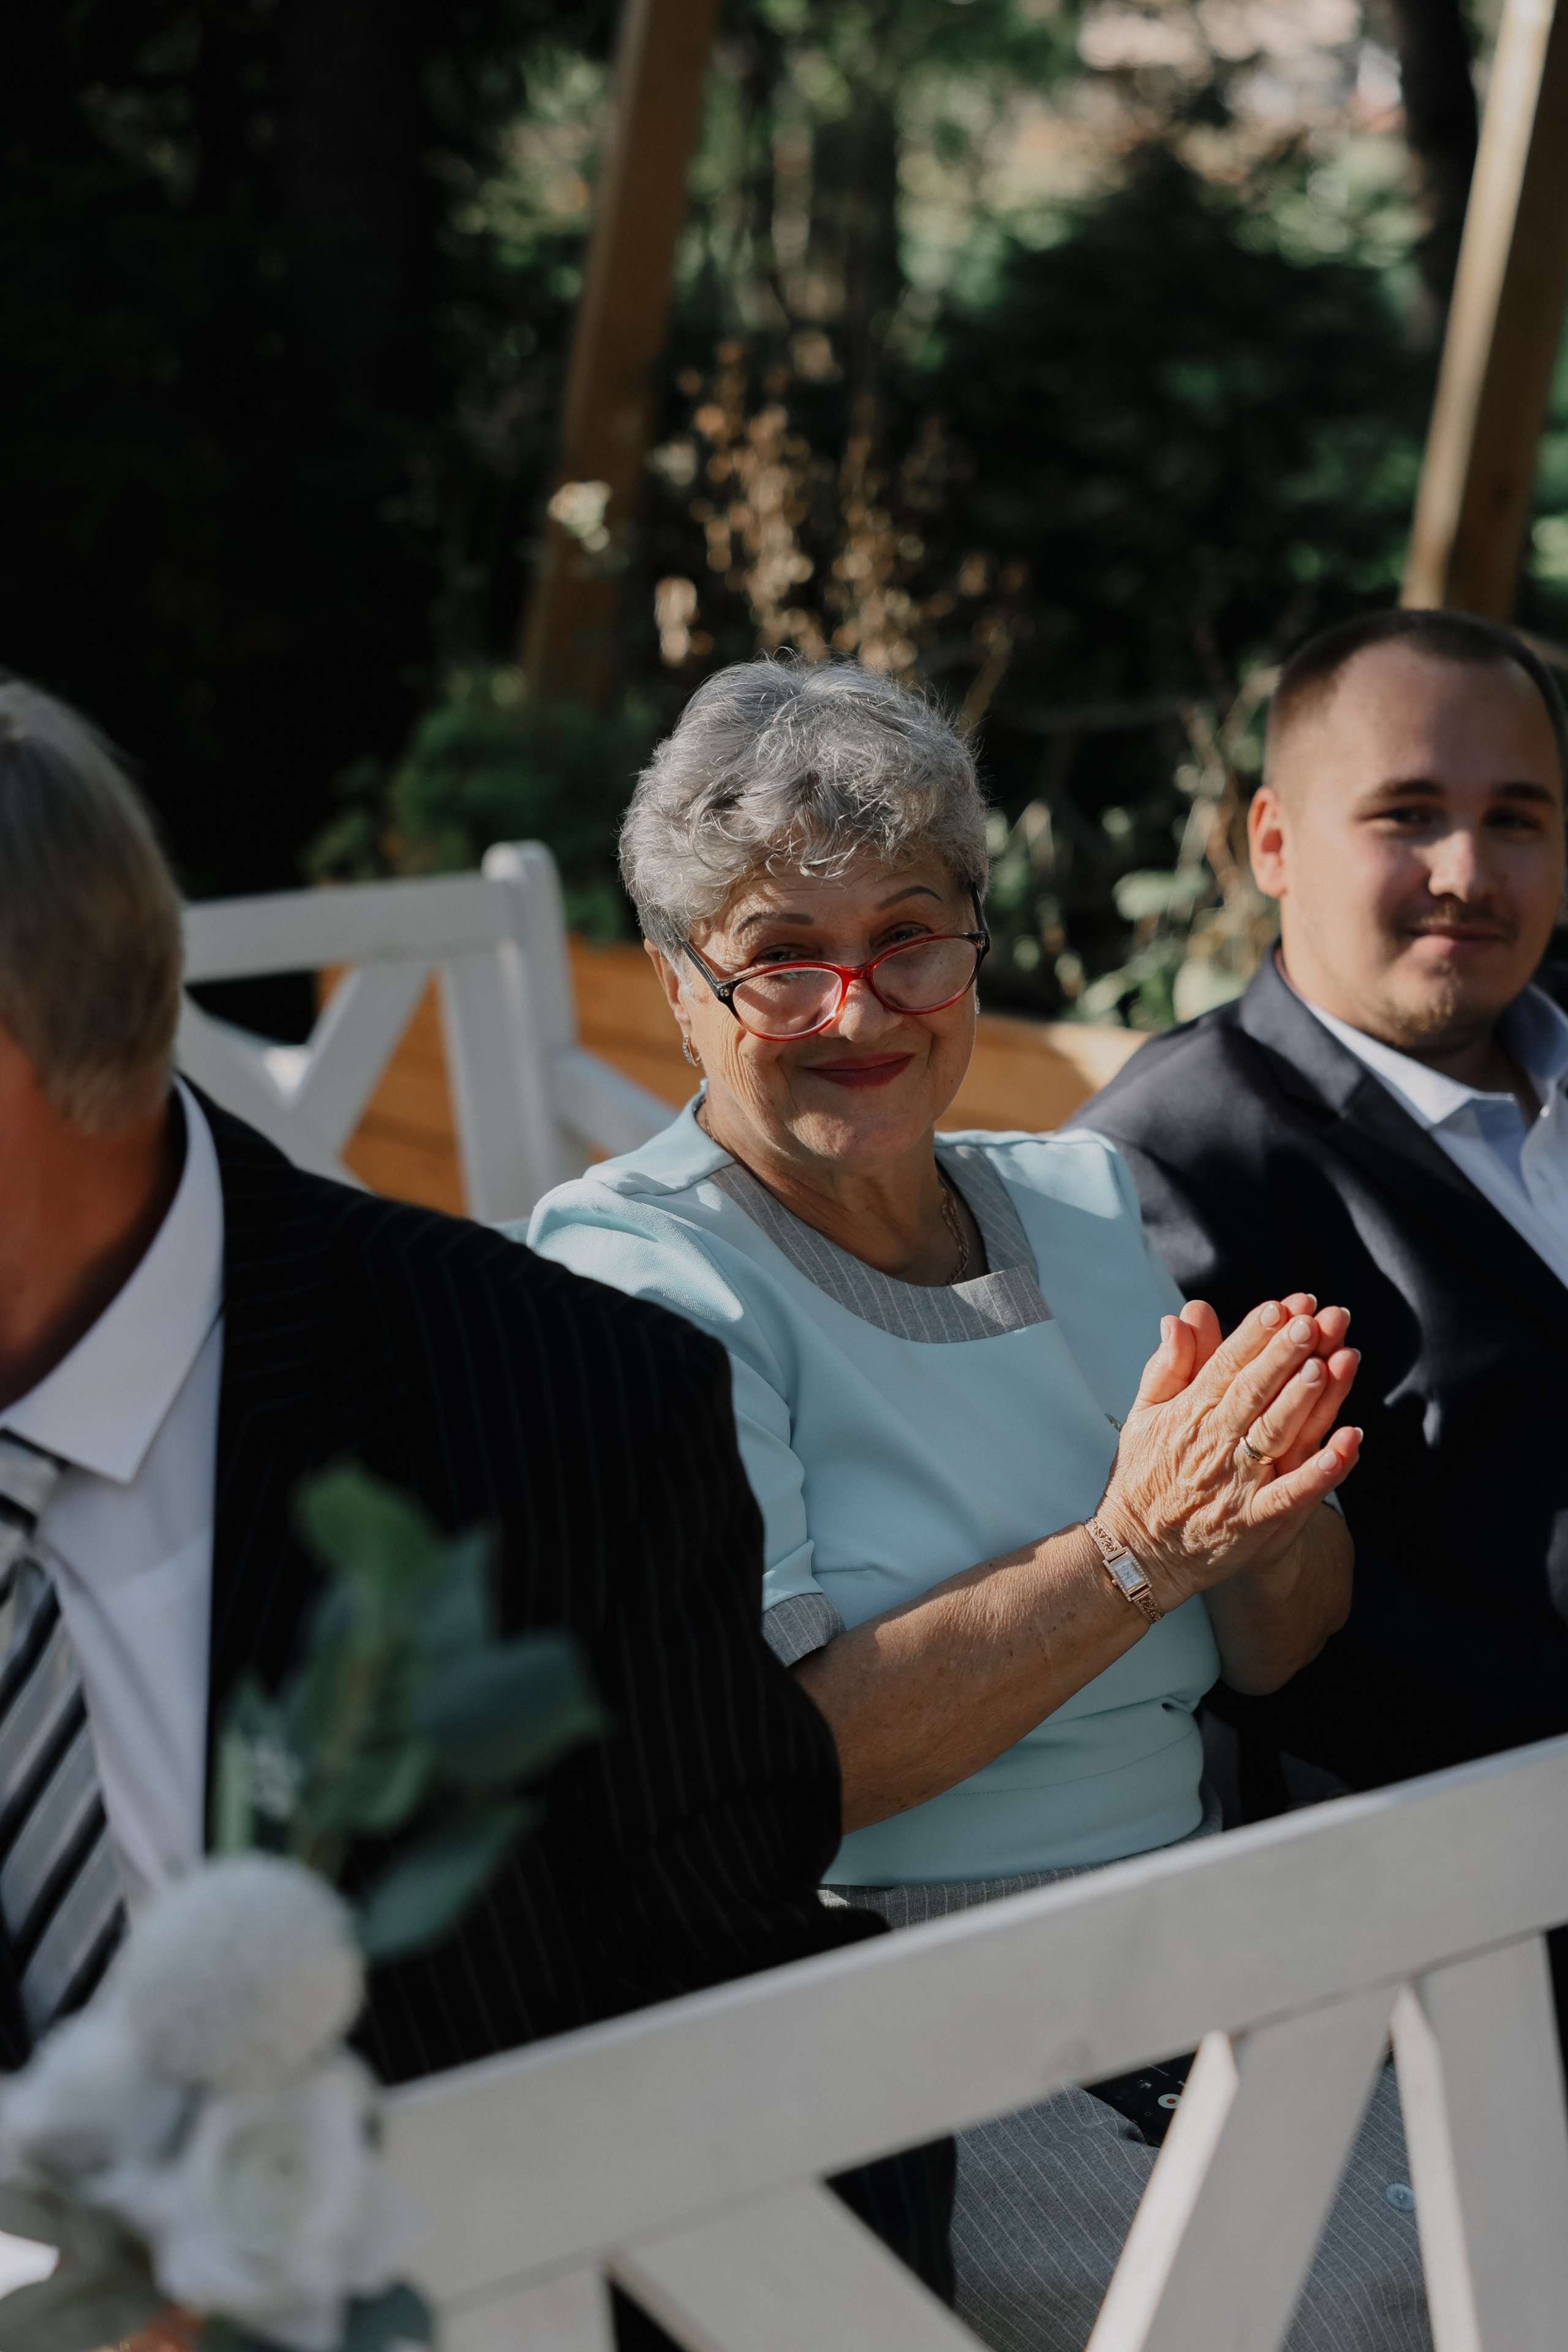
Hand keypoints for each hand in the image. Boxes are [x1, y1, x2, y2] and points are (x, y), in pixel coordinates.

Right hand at [1096, 1294, 1360, 1609]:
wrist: (1137, 1552)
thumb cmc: (1144, 1478)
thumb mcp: (1145, 1415)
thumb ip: (1168, 1365)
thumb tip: (1181, 1317)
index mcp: (1189, 1413)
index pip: (1226, 1365)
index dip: (1256, 1334)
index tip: (1284, 1307)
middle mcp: (1215, 1443)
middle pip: (1255, 1391)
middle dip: (1285, 1354)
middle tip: (1314, 1321)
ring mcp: (1238, 1483)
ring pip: (1277, 1433)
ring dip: (1305, 1399)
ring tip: (1331, 1364)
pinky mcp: (1256, 1520)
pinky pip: (1294, 1493)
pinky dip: (1323, 1470)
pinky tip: (1349, 1442)